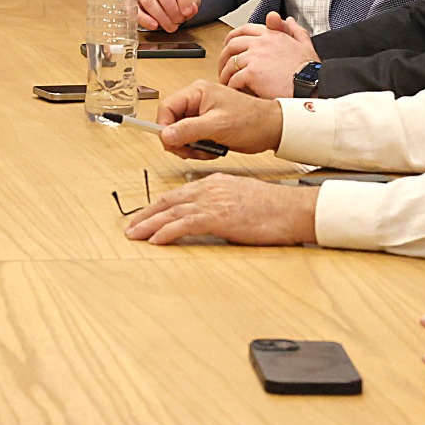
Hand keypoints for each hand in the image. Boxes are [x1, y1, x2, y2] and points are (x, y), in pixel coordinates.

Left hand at [122, 174, 318, 245]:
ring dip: (149, 224)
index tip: (145, 216)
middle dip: (146, 215)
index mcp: (215, 184)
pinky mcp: (219, 217)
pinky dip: (167, 232)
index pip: (178, 194)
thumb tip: (210, 222)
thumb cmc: (275, 209)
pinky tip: (155, 240)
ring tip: (134, 235)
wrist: (293, 208)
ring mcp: (213, 202)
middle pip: (169, 201)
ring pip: (172, 212)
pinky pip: (185, 224)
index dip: (158, 206)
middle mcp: (209, 189)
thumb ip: (222, 207)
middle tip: (130, 227)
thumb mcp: (241, 201)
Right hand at [154, 80, 284, 156]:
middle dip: (179, 140)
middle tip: (190, 151)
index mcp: (197, 92)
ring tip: (206, 150)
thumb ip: (188, 130)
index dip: (164, 126)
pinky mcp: (208, 125)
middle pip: (172, 122)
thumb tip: (164, 135)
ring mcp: (202, 114)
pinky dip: (199, 148)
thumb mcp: (217, 126)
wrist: (273, 129)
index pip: (167, 108)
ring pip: (181, 133)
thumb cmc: (251, 121)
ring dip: (190, 147)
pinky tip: (212, 150)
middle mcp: (197, 101)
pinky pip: (192, 139)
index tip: (170, 142)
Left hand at [218, 14, 318, 97]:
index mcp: (272, 35)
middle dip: (224, 56)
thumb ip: (295, 31)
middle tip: (223, 68)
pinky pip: (233, 79)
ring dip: (225, 74)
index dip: (233, 38)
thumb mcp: (305, 45)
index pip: (245, 30)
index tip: (228, 47)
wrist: (312, 86)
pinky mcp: (252, 73)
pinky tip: (234, 91)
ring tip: (227, 83)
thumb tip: (288, 20)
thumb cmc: (310, 71)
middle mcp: (261, 43)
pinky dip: (231, 86)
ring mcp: (255, 57)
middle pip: (232, 45)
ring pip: (230, 63)